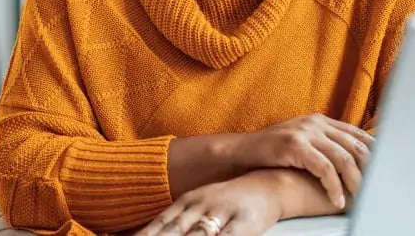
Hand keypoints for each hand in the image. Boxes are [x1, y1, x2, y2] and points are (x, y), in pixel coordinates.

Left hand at [136, 171, 282, 235]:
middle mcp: (200, 206)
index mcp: (186, 203)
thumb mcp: (198, 206)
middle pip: (173, 233)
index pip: (158, 226)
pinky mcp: (243, 223)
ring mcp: (221, 213)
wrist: (270, 183)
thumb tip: (144, 233)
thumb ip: (174, 223)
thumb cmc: (229, 200)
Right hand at [228, 114, 372, 209]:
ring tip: (361, 198)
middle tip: (378, 188)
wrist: (241, 152)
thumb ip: (324, 145)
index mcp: (321, 121)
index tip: (386, 170)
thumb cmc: (273, 152)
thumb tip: (351, 161)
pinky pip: (323, 168)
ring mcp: (306, 132)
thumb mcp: (302, 142)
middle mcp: (316, 123)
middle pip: (355, 146)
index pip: (357, 134)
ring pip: (343, 157)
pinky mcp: (296, 145)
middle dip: (370, 169)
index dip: (374, 152)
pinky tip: (336, 199)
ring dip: (355, 181)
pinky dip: (333, 186)